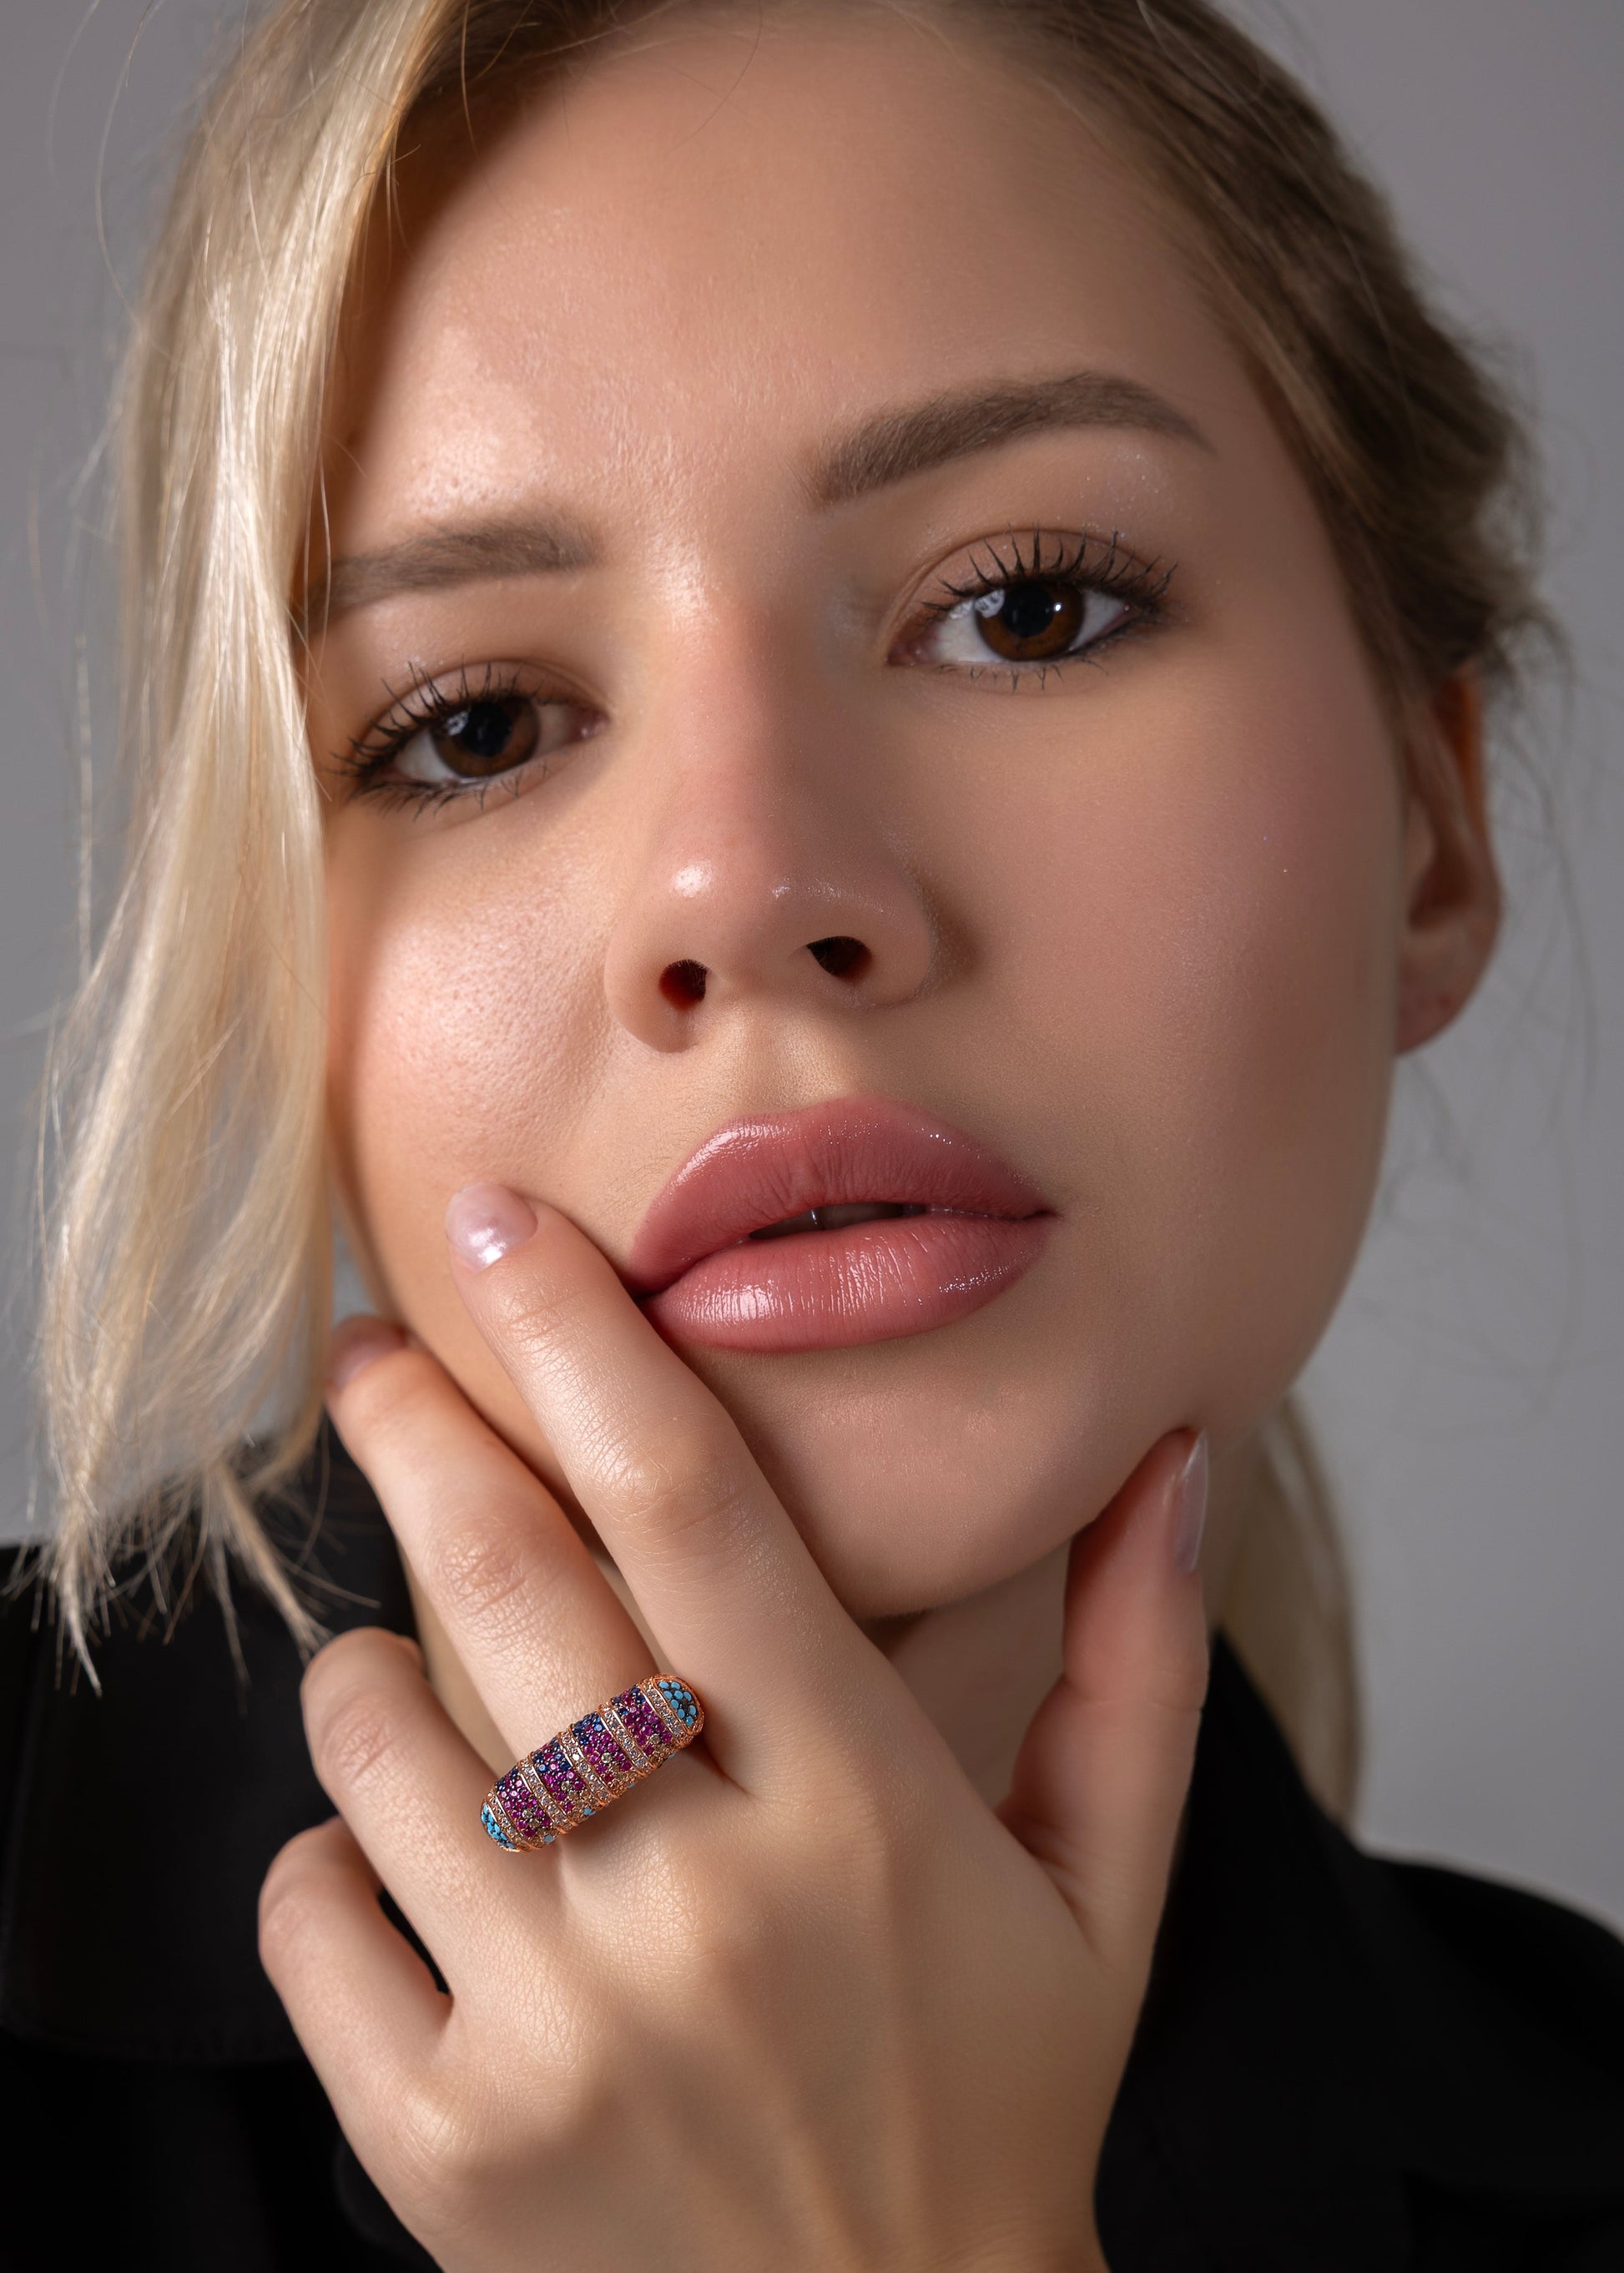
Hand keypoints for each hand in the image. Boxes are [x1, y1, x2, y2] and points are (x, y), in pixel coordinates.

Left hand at [259, 1189, 1209, 2271]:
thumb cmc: (997, 2103)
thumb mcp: (1103, 1887)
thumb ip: (1140, 1661)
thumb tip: (1171, 1455)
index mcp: (859, 1811)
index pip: (689, 1507)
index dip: (583, 1340)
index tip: (499, 1230)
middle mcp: (702, 1904)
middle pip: (506, 1583)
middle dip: (412, 1427)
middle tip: (365, 1348)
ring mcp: (560, 2031)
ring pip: (377, 1741)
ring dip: (365, 1661)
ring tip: (405, 1652)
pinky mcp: (443, 2148)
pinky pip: (311, 1915)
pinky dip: (325, 1850)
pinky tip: (398, 1851)